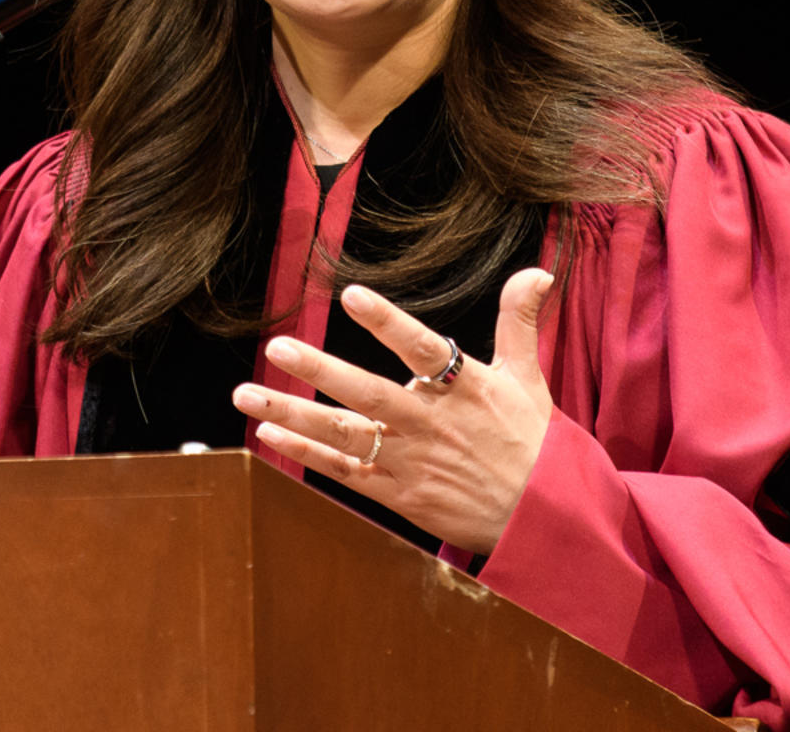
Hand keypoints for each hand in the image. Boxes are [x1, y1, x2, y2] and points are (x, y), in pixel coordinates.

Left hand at [231, 269, 555, 554]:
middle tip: (277, 346)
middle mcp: (431, 423)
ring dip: (293, 414)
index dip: (387, 322)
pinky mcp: (400, 495)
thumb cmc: (534, 443)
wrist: (544, 520)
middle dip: (319, 370)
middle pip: (368, 393)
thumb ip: (518, 320)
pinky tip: (269, 434)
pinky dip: (307, 455)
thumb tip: (538, 270)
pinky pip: (345, 472)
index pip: (422, 347)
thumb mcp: (528, 376)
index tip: (352, 295)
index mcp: (464, 388)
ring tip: (246, 394)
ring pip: (345, 435)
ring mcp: (412, 461)